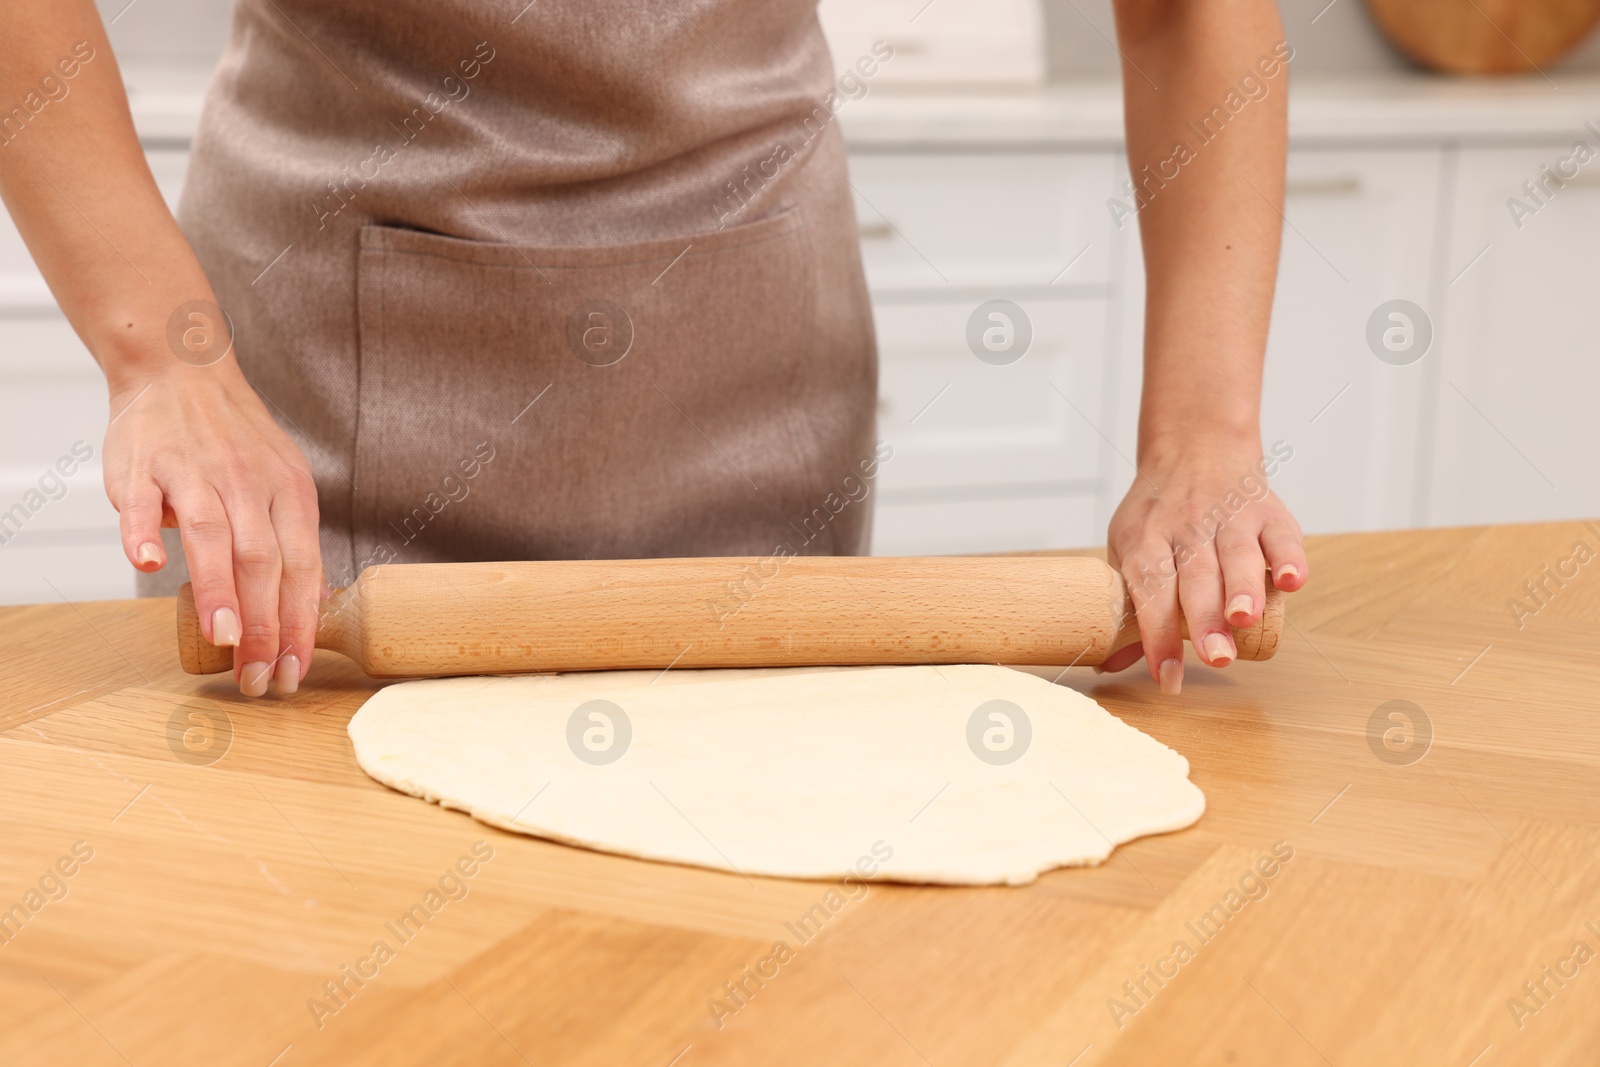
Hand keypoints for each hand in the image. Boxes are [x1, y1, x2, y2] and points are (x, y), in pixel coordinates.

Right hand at [103, 362, 321, 696]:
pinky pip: (143, 503)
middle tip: (260, 676)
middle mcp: (248, 482)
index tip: (294, 670)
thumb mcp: (282, 484)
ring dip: (219, 590)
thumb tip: (314, 603)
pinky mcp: (144, 466)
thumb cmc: (235, 442)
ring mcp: (195, 472)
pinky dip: (145, 531)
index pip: (301, 568)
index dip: (299, 623)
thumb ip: (292, 542)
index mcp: (289, 491)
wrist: (181, 371)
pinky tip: (151, 564)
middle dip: (265, 624)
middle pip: (263, 561)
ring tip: (225, 639)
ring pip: (212, 536)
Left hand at [1102, 441, 1306, 694]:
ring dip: (1243, 587)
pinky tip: (1292, 581)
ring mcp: (1228, 515)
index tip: (1167, 677)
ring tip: (1244, 620)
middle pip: (1195, 575)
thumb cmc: (1158, 515)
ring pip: (1237, 553)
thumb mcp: (1130, 548)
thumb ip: (1129, 607)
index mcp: (1145, 538)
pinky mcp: (1267, 510)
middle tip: (1215, 657)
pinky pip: (1280, 534)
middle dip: (1205, 618)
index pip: (1149, 589)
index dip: (1157, 634)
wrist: (1194, 446)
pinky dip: (1289, 556)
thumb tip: (1112, 664)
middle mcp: (1186, 525)